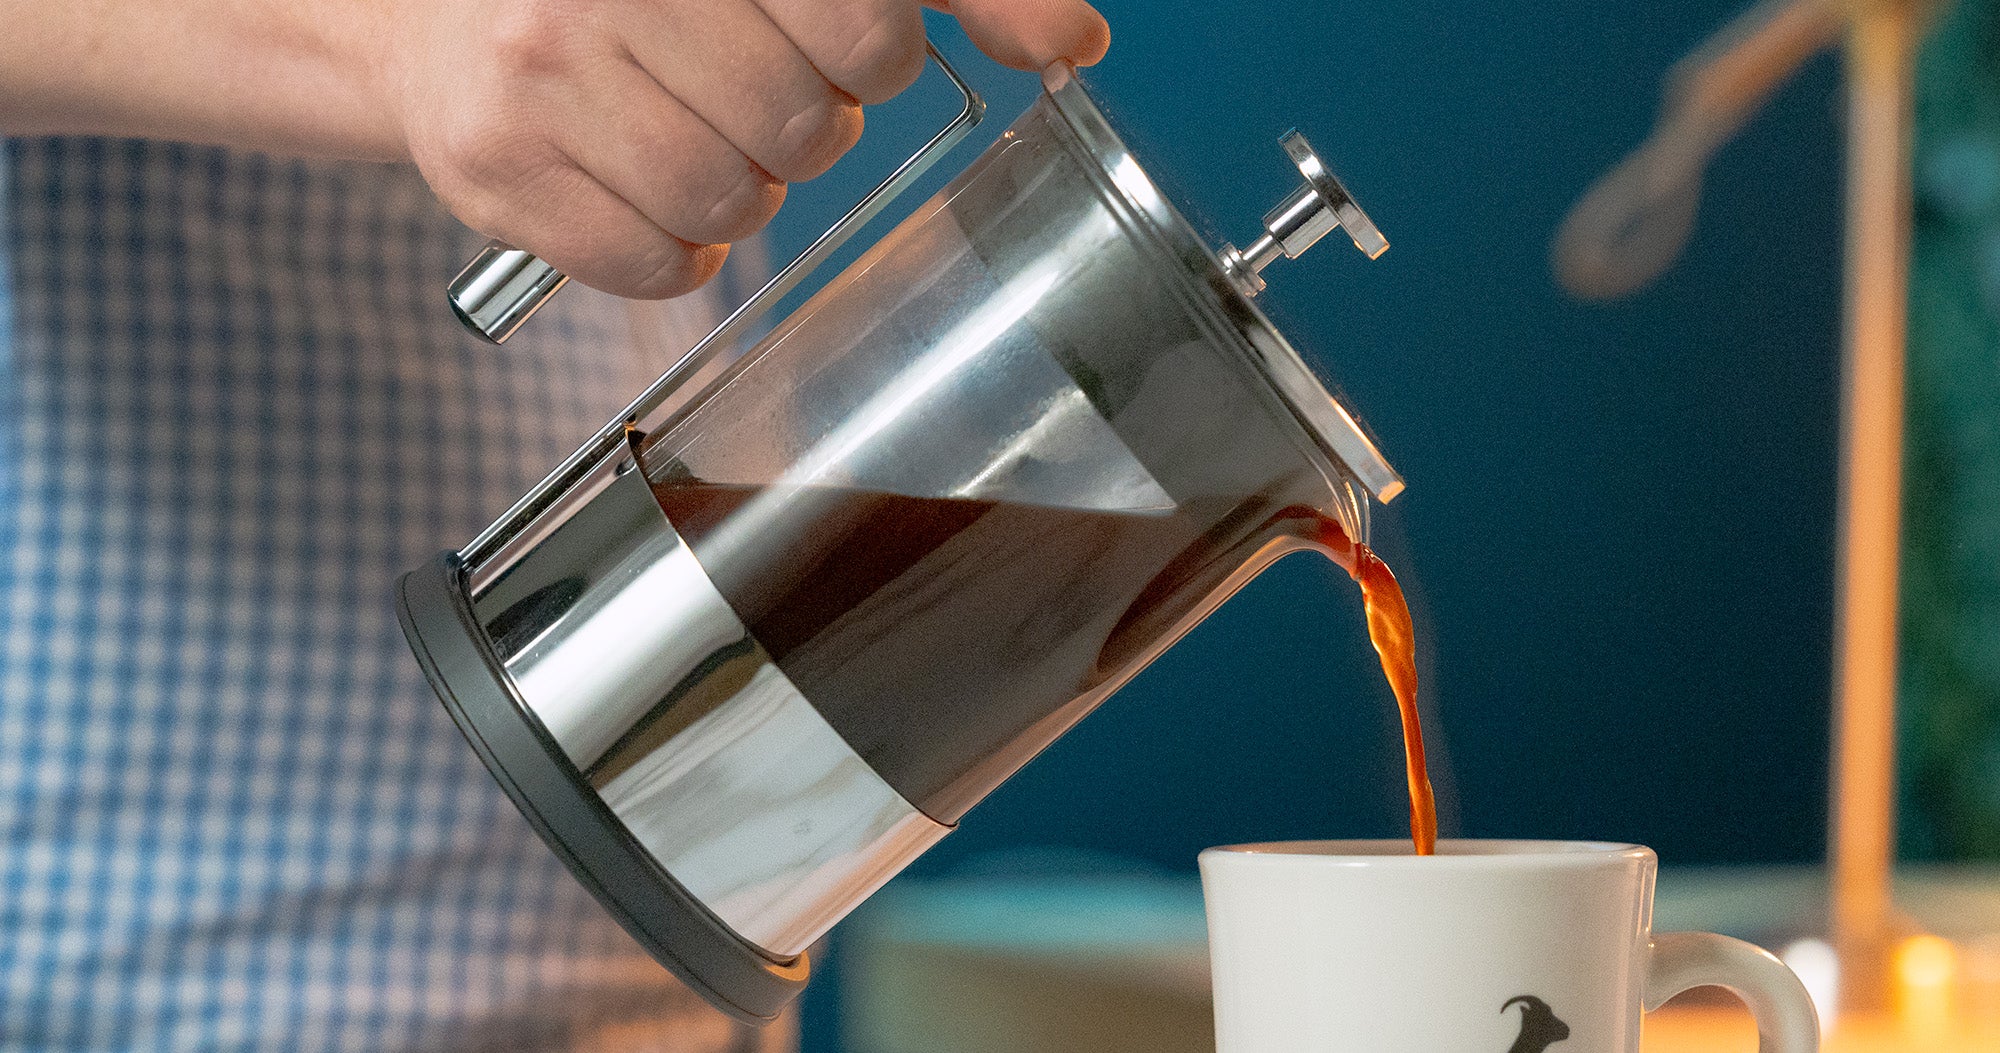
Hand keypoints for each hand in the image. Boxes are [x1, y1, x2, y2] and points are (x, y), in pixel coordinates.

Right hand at [384, 0, 1110, 298]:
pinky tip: (640, 185)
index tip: (833, 39)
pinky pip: (659, 266)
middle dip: (802, 121)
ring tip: (692, 134)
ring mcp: (536, 69)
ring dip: (741, 190)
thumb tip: (1075, 46)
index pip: (867, 28)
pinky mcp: (493, 168)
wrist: (433, 14)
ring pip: (733, 202)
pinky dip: (674, 250)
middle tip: (746, 85)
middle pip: (806, 123)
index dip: (872, 53)